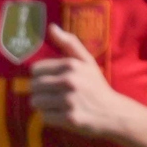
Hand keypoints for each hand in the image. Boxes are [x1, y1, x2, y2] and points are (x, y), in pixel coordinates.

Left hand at [28, 24, 133, 139]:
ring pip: (36, 102)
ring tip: (59, 104)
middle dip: (42, 91)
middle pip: (33, 86)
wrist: (113, 113)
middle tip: (56, 94)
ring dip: (44, 105)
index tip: (53, 80)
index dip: (41, 76)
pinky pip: (44, 117)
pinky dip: (51, 117)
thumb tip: (51, 27)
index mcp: (71, 65)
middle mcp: (69, 81)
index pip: (35, 70)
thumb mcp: (86, 61)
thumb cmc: (95, 85)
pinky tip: (63, 114)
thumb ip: (69, 43)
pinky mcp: (70, 119)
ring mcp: (69, 101)